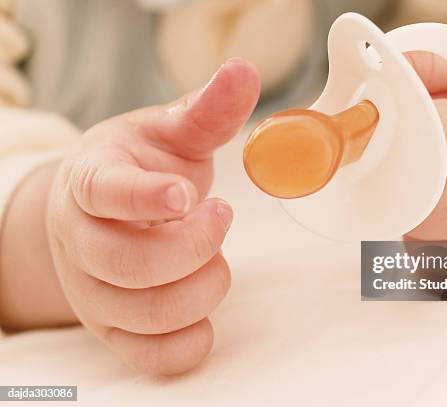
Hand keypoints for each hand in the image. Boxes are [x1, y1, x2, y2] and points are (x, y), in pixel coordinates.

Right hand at [46, 58, 259, 374]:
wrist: (98, 214)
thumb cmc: (137, 168)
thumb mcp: (167, 132)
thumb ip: (206, 110)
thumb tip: (245, 72)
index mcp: (91, 183)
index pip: (106, 193)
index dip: (147, 197)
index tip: (187, 192)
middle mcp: (83, 244)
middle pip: (131, 265)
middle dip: (196, 245)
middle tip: (222, 216)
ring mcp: (95, 294)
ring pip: (148, 313)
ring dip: (205, 287)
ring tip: (216, 258)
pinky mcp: (115, 331)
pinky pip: (152, 357)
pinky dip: (192, 341)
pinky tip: (206, 310)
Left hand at [404, 34, 446, 240]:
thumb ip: (444, 63)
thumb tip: (397, 72)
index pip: (424, 140)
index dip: (396, 130)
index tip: (391, 126)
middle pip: (411, 208)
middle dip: (398, 185)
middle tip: (410, 165)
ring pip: (418, 244)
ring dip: (411, 217)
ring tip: (438, 190)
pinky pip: (439, 267)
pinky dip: (432, 246)